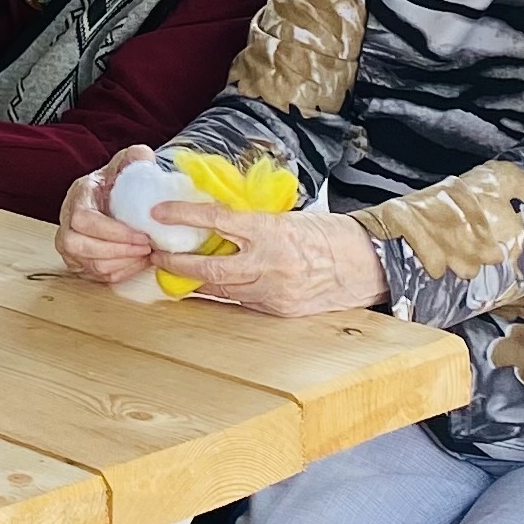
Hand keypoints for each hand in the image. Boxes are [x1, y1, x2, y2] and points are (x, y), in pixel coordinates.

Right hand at [56, 145, 162, 286]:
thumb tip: (145, 158)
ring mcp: (70, 245)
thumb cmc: (119, 182)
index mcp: (78, 197)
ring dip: (122, 263)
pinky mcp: (80, 262)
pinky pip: (98, 276)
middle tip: (147, 247)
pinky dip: (121, 272)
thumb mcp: (128, 162)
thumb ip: (137, 157)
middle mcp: (67, 222)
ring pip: (90, 264)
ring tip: (146, 254)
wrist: (113, 197)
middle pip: (78, 245)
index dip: (111, 232)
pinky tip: (138, 261)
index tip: (141, 235)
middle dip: (117, 251)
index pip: (82, 219)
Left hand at [150, 195, 386, 317]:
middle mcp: (269, 264)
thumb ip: (251, 223)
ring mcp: (273, 291)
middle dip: (175, 264)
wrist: (368, 264)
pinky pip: (240, 302)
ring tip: (172, 271)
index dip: (183, 216)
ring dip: (192, 282)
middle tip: (154, 254)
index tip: (159, 213)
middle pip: (208, 269)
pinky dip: (221, 293)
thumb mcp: (288, 218)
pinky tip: (206, 286)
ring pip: (219, 290)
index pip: (217, 220)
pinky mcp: (279, 309)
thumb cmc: (329, 234)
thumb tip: (212, 219)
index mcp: (272, 231)